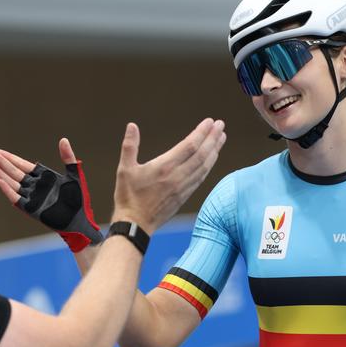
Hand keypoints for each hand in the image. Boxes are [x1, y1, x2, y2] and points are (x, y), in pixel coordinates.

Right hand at [0, 138, 102, 251]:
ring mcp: (31, 197)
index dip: (11, 158)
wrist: (79, 219)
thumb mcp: (74, 175)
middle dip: (2, 162)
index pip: (23, 165)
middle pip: (15, 172)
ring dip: (1, 173)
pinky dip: (8, 190)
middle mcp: (35, 186)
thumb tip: (63, 139)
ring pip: (12, 183)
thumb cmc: (79, 198)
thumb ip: (68, 157)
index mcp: (43, 177)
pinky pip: (16, 198)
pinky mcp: (30, 209)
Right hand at [112, 118, 225, 232]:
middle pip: (201, 154)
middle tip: (221, 125)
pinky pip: (201, 178)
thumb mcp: (124, 169)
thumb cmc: (128, 196)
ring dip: (214, 151)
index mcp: (164, 167)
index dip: (201, 132)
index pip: (189, 146)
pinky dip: (209, 166)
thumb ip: (129, 146)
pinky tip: (212, 158)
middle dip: (213, 138)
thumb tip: (131, 125)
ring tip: (221, 138)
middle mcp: (177, 176)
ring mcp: (183, 187)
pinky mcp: (185, 196)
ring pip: (204, 166)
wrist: (135, 224)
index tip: (210, 122)